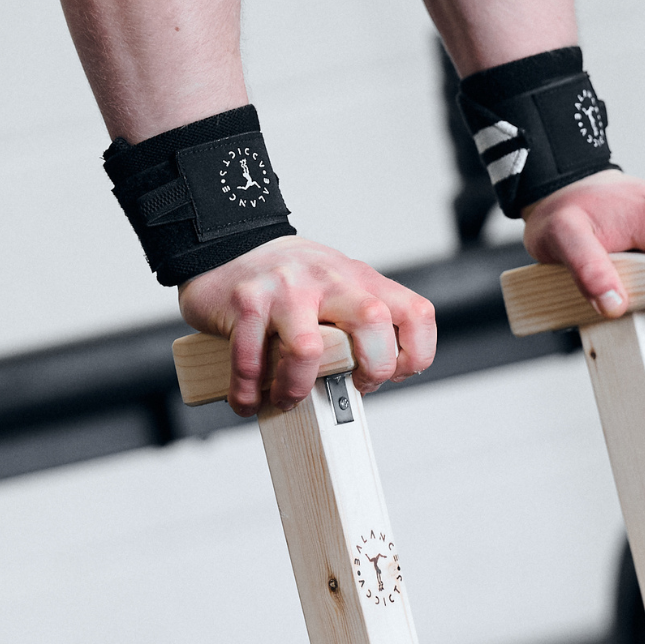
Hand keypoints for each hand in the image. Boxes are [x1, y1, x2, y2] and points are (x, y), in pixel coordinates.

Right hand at [179, 237, 437, 416]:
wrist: (228, 244)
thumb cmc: (289, 280)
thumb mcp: (338, 287)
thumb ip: (358, 324)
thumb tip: (368, 381)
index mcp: (360, 279)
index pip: (416, 313)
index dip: (413, 354)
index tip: (391, 374)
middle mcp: (328, 278)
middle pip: (374, 320)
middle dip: (370, 369)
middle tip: (347, 387)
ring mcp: (287, 288)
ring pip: (308, 348)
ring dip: (296, 389)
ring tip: (286, 399)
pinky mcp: (247, 301)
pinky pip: (251, 361)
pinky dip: (249, 393)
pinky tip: (249, 400)